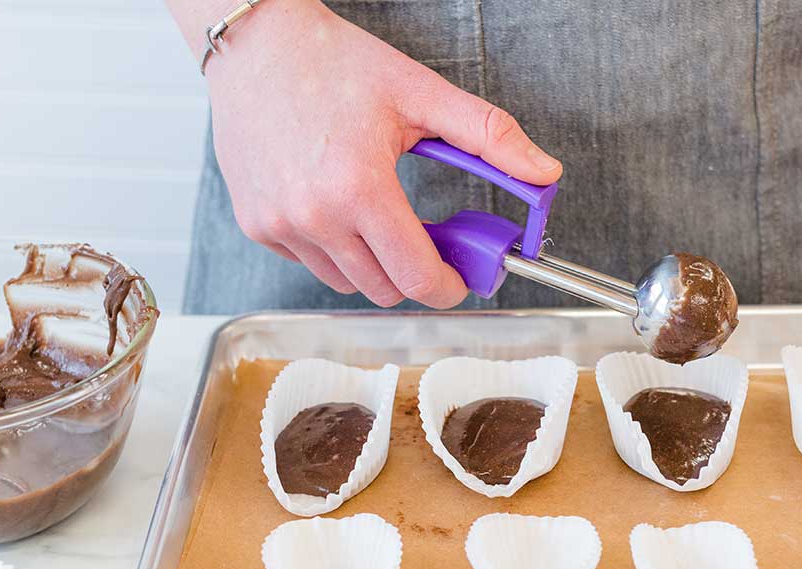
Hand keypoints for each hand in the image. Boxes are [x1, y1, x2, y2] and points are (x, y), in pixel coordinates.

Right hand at [203, 1, 560, 306]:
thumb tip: (545, 172)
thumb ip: (490, 137)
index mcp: (359, 187)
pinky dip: (333, 249)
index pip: (416, 276)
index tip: (461, 277)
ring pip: (346, 283)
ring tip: (381, 214)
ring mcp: (279, 224)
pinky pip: (310, 263)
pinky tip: (337, 205)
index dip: (449, 287)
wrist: (257, 45)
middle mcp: (313, 215)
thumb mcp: (421, 93)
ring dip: (373, 264)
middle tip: (428, 238)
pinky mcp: (257, 225)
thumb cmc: (333, 63)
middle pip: (384, 290)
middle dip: (414, 273)